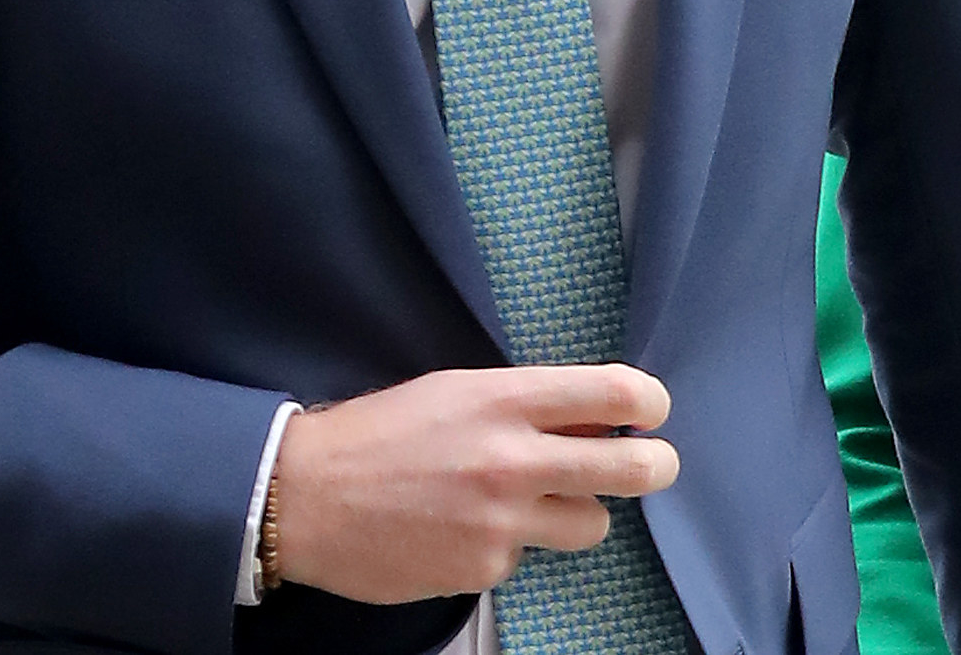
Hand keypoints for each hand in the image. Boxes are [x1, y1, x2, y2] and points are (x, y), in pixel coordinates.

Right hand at [271, 364, 679, 602]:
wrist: (304, 497)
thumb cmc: (380, 434)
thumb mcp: (457, 391)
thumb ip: (528, 403)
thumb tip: (597, 415)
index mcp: (506, 399)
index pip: (616, 392)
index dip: (650, 402)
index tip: (652, 412)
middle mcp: (512, 460)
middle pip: (633, 469)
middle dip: (656, 467)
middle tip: (655, 465)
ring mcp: (500, 522)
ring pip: (593, 524)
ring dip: (576, 512)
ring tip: (532, 500)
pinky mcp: (483, 569)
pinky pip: (526, 557)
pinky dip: (507, 546)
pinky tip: (463, 529)